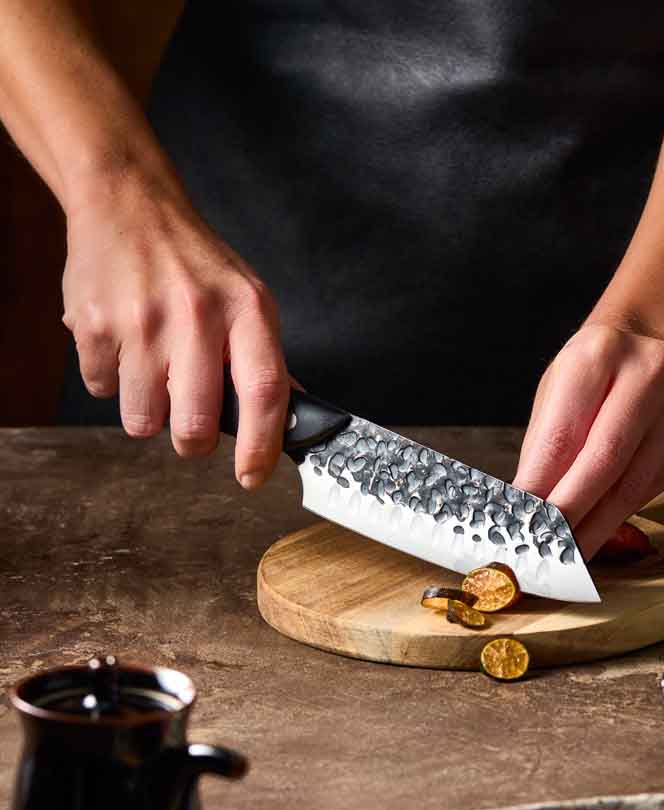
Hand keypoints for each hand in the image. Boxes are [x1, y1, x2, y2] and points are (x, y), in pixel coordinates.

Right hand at [61, 173, 288, 488]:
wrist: (128, 203)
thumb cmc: (196, 262)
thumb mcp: (248, 298)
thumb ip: (266, 358)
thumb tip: (293, 416)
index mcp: (247, 310)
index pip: (264, 392)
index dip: (261, 445)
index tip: (253, 476)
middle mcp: (196, 314)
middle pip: (195, 422)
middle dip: (193, 442)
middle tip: (191, 431)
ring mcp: (141, 319)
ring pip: (143, 419)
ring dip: (148, 414)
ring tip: (154, 373)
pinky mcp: (92, 323)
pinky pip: (102, 390)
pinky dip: (113, 381)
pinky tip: (124, 345)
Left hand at [513, 323, 663, 559]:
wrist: (650, 344)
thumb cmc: (591, 375)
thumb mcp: (555, 393)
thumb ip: (543, 448)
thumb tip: (527, 508)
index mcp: (599, 354)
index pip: (564, 434)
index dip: (540, 485)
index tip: (520, 521)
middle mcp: (648, 376)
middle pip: (604, 462)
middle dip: (571, 513)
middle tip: (544, 548)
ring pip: (632, 486)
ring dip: (595, 527)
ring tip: (566, 554)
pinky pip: (650, 490)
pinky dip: (619, 516)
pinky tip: (597, 530)